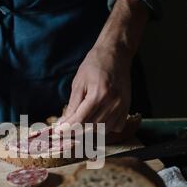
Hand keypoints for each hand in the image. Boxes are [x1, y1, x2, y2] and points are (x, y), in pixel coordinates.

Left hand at [59, 0, 147, 133]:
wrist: (116, 54)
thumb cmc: (94, 65)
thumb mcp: (78, 83)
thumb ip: (72, 105)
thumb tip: (63, 124)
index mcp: (98, 94)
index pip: (81, 120)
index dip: (68, 128)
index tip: (59, 131)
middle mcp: (113, 102)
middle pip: (91, 127)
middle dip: (76, 129)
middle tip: (67, 126)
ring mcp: (122, 106)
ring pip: (103, 130)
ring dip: (90, 129)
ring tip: (82, 120)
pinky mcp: (127, 108)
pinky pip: (115, 127)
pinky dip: (105, 127)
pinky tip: (98, 118)